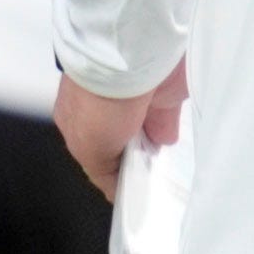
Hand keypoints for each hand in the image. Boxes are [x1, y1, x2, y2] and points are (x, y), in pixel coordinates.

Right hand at [54, 61, 185, 200]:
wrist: (127, 59)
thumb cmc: (95, 97)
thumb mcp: (88, 149)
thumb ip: (103, 174)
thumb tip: (118, 192)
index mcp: (78, 121)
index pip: (97, 155)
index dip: (113, 174)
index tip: (131, 194)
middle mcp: (106, 111)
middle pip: (124, 146)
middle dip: (136, 164)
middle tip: (151, 187)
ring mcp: (136, 103)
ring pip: (148, 136)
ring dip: (156, 151)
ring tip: (166, 177)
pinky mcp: (164, 96)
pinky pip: (171, 123)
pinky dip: (173, 137)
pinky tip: (175, 153)